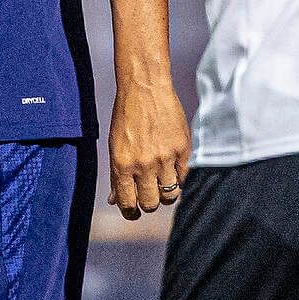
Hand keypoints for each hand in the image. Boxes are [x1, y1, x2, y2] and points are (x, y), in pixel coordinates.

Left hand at [107, 76, 190, 220]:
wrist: (145, 87)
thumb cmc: (126, 116)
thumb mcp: (114, 145)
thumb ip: (116, 175)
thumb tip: (115, 200)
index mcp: (122, 164)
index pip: (128, 203)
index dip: (131, 212)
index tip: (134, 211)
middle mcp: (144, 164)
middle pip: (151, 203)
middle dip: (149, 203)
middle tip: (148, 195)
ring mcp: (165, 157)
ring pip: (170, 195)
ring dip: (166, 194)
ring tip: (161, 183)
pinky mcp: (183, 149)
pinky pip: (183, 177)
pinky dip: (178, 177)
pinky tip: (171, 168)